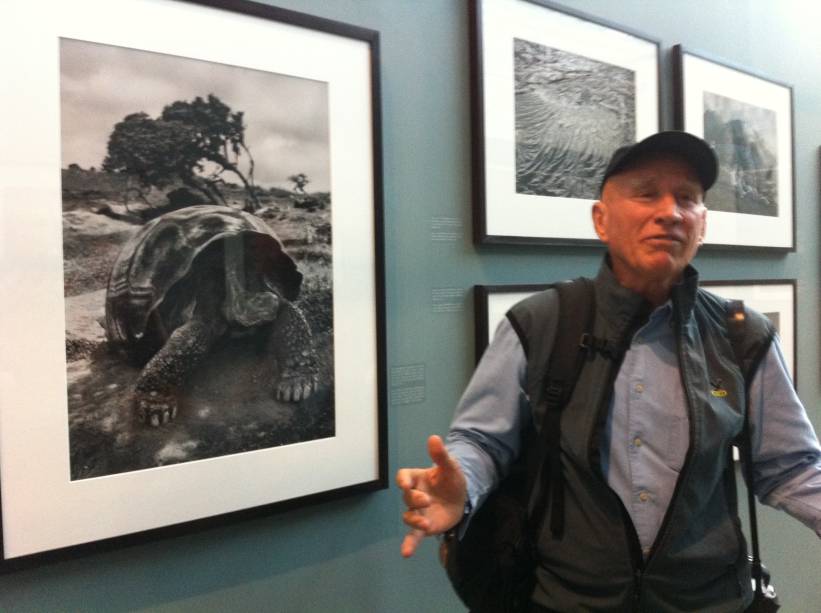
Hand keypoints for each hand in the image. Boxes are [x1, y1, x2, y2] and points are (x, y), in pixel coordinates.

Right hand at [396, 435, 466, 557]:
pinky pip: (414, 535)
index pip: (403, 477)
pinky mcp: (425, 526)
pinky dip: (409, 544)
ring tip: (425, 523)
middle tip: (426, 500)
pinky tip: (406, 553)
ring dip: (414, 520)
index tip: (405, 483)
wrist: (463, 497)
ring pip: (408, 516)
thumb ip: (440, 455)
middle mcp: (414, 495)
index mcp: (416, 478)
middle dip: (414, 499)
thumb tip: (434, 438)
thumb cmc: (451, 480)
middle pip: (407, 497)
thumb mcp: (450, 466)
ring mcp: (418, 512)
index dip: (403, 480)